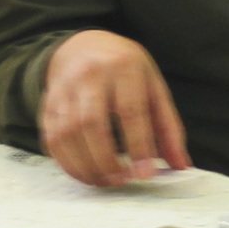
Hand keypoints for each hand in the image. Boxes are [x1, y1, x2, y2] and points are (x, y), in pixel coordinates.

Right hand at [37, 29, 190, 185]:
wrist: (81, 46)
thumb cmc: (125, 71)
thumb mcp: (153, 88)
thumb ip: (168, 127)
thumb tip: (181, 166)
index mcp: (123, 67)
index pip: (130, 110)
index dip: (138, 146)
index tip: (145, 175)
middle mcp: (89, 74)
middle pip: (92, 124)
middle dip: (106, 160)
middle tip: (121, 181)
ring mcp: (63, 88)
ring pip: (67, 134)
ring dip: (85, 166)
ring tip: (105, 182)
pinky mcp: (47, 103)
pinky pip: (51, 138)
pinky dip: (66, 163)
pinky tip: (84, 173)